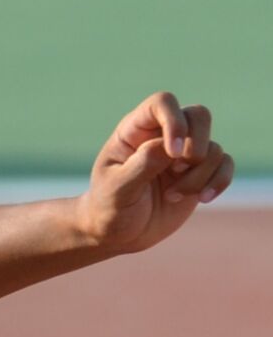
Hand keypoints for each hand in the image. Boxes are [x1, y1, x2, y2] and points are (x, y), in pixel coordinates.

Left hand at [76, 92, 234, 253]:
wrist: (119, 232)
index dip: (174, 121)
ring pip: (212, 147)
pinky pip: (225, 164)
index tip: (172, 152)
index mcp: (134, 131)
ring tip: (171, 196)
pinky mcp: (200, 173)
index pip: (162, 103)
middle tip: (178, 168)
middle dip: (196, 143)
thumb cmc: (109, 207)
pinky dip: (219, 181)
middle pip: (198, 116)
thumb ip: (141, 165)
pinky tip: (203, 199)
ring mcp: (183, 155)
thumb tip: (167, 147)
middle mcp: (161, 136)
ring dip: (198, 175)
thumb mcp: (118, 189)